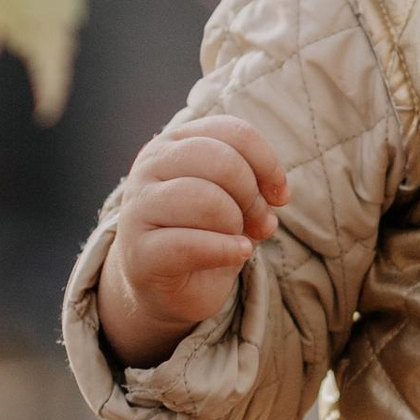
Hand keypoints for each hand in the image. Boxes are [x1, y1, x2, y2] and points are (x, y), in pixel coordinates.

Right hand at [98, 112, 286, 369]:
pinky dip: (226, 250)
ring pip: (206, 199)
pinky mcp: (140, 251)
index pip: (233, 131)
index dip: (267, 162)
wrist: (163, 288)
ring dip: (236, 223)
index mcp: (174, 144)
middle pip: (220, 160)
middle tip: (261, 222)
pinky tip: (238, 254)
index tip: (280, 196)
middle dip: (252, 195)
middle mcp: (151, 167)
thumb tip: (274, 196)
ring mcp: (139, 207)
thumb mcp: (234, 203)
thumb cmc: (203, 235)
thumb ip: (253, 189)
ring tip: (241, 239)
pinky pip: (191, 244)